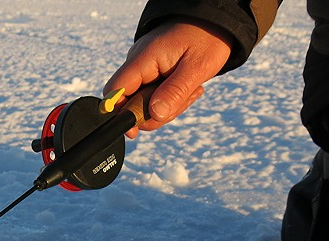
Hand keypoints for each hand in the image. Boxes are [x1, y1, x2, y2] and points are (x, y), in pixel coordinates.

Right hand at [104, 19, 232, 137]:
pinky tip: (187, 88)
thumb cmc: (206, 38)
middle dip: (154, 113)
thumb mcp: (197, 67)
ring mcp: (144, 70)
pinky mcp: (152, 74)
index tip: (134, 130)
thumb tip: (155, 115)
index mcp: (143, 59)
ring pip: (144, 103)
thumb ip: (175, 92)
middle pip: (129, 103)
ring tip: (190, 90)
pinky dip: (170, 100)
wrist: (213, 22)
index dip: (119, 114)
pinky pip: (153, 97)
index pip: (115, 91)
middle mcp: (138, 64)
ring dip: (167, 106)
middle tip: (182, 101)